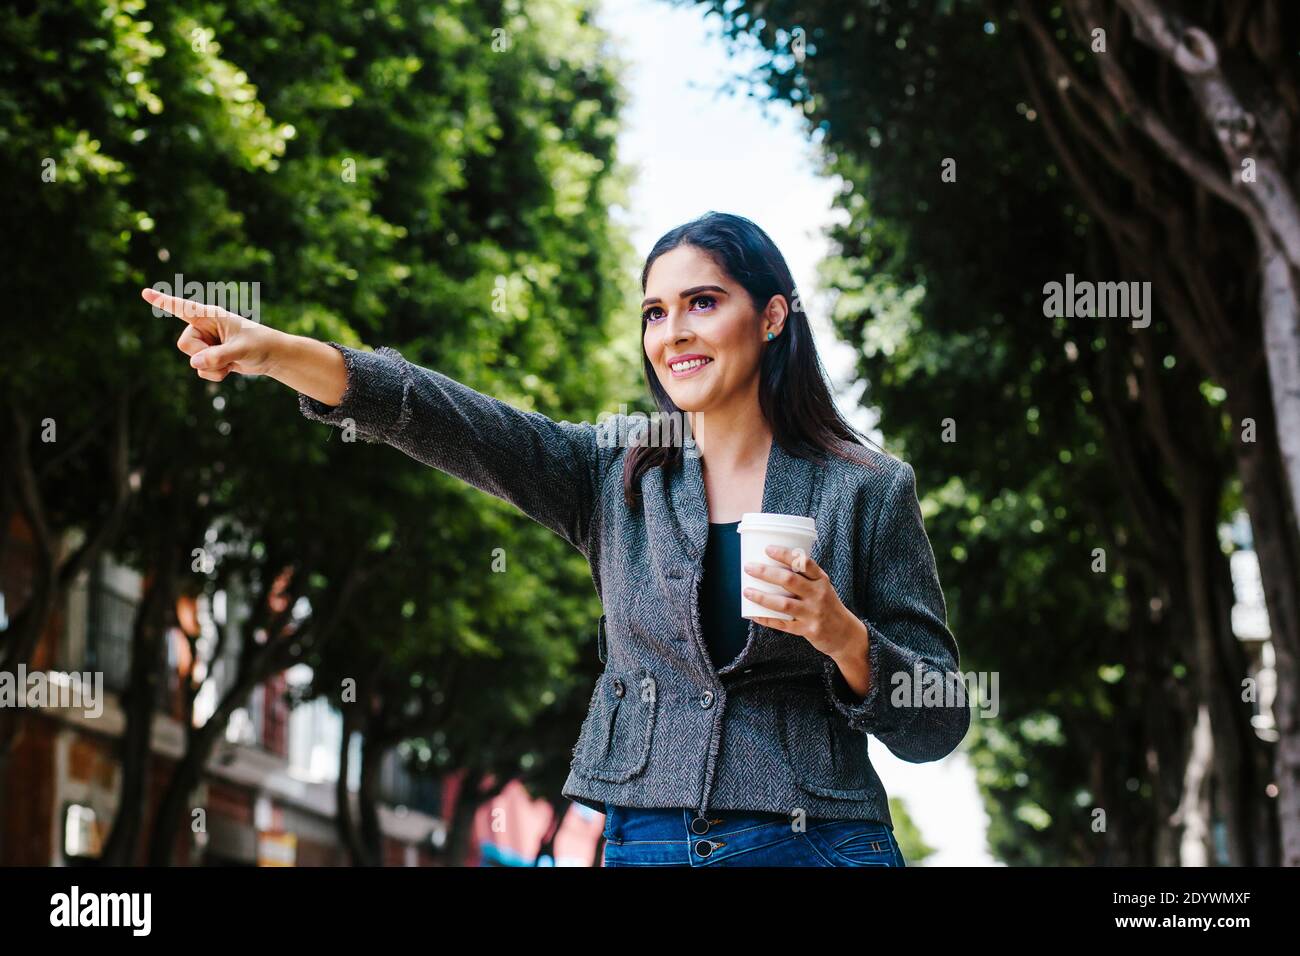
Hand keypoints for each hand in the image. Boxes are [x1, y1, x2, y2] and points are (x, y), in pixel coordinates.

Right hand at [142, 287, 281, 381]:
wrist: (272, 356)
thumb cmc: (260, 344)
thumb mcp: (241, 349)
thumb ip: (218, 356)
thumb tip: (195, 363)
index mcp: (210, 315)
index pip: (182, 307)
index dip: (163, 301)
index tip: (145, 292)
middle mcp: (204, 327)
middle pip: (184, 344)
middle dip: (203, 353)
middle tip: (226, 352)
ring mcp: (206, 343)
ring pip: (193, 360)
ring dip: (213, 366)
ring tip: (232, 360)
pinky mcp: (209, 357)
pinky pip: (201, 370)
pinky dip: (216, 374)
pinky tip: (231, 367)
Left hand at [744, 544, 868, 662]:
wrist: (845, 634)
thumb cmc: (827, 605)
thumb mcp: (822, 587)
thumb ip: (803, 577)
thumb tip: (770, 564)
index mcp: (821, 580)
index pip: (804, 563)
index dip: (785, 555)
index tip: (767, 549)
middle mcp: (818, 595)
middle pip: (789, 580)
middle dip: (766, 573)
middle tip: (749, 567)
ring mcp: (813, 614)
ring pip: (783, 604)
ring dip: (762, 597)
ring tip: (746, 591)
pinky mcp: (807, 630)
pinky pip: (783, 624)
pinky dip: (766, 619)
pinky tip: (753, 614)